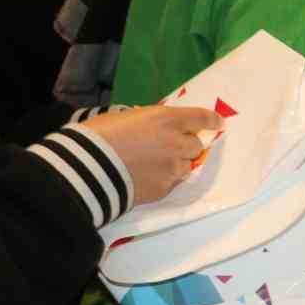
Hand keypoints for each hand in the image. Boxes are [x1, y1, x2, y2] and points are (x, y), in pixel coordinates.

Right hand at [80, 104, 222, 205]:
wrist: (87, 169)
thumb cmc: (100, 135)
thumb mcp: (127, 116)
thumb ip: (151, 121)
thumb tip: (160, 128)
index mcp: (167, 120)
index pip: (201, 118)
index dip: (211, 120)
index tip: (217, 123)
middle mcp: (177, 143)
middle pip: (197, 145)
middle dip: (187, 144)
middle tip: (170, 145)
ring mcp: (173, 168)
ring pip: (187, 165)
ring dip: (177, 163)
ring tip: (156, 164)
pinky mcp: (165, 188)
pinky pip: (173, 182)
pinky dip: (165, 178)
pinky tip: (147, 177)